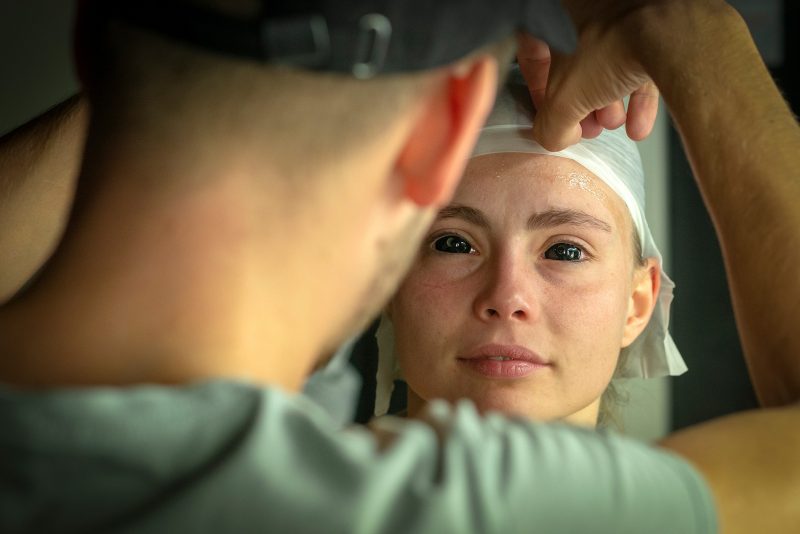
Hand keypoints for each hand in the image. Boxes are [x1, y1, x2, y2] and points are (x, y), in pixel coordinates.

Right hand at [517, 2, 663, 149]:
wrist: (669, 29)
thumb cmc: (612, 43)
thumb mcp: (564, 98)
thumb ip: (550, 125)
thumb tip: (554, 137)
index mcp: (555, 15)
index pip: (534, 57)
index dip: (539, 91)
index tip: (551, 113)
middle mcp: (586, 10)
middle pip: (574, 65)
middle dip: (582, 103)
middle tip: (586, 125)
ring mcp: (621, 15)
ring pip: (608, 63)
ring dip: (609, 102)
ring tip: (614, 124)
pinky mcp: (654, 26)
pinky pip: (642, 61)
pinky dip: (638, 95)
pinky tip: (639, 124)